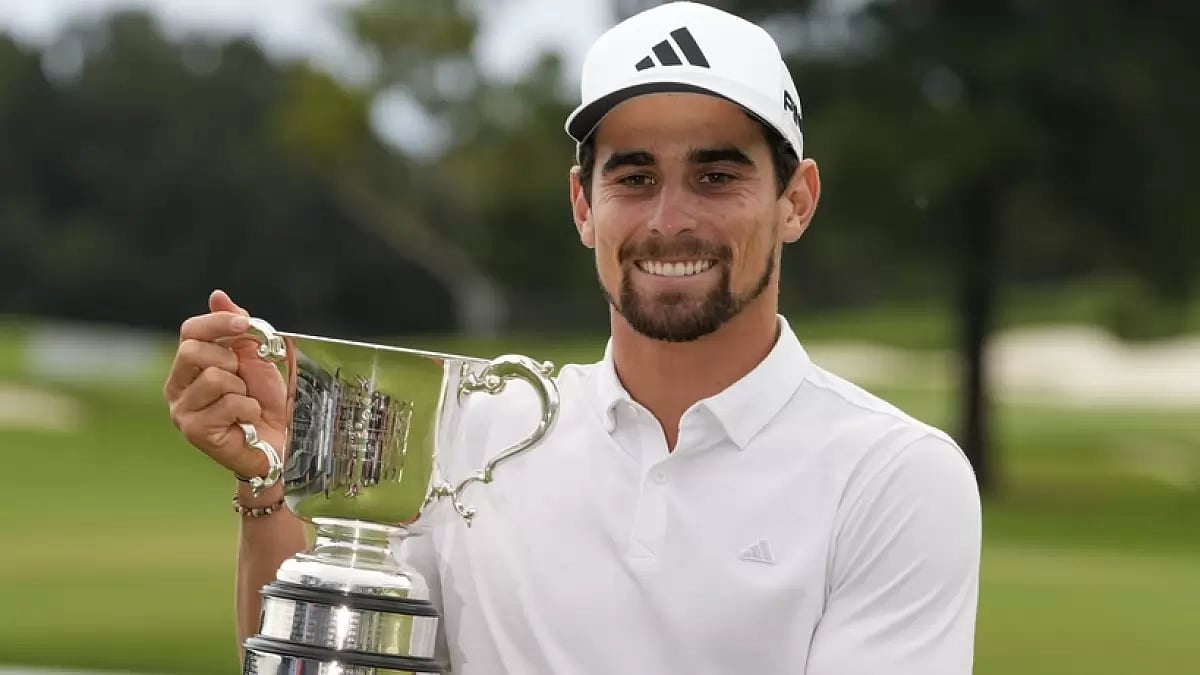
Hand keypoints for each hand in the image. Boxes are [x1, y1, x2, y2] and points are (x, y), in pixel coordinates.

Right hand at [164, 290, 288, 480]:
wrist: (279, 443)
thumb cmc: (265, 403)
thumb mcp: (255, 359)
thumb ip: (237, 329)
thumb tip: (217, 296)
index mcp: (188, 367)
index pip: (189, 332)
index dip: (216, 323)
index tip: (244, 325)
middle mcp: (177, 388)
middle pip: (192, 351)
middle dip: (230, 361)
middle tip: (243, 380)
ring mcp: (182, 411)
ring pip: (214, 378)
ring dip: (243, 389)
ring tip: (246, 405)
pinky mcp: (194, 431)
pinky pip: (228, 403)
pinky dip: (248, 409)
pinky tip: (247, 422)